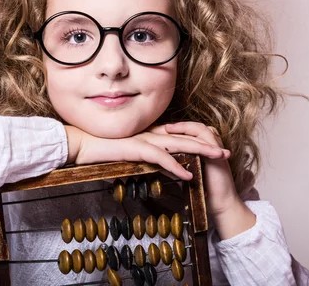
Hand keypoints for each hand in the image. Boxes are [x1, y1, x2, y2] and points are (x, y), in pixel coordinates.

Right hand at [64, 125, 230, 181]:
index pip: (178, 137)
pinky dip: (176, 166)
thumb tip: (154, 169)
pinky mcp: (136, 149)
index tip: (214, 150)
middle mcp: (150, 135)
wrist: (81, 144)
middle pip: (185, 138)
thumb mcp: (126, 156)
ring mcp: (144, 140)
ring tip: (219, 159)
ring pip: (179, 145)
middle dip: (207, 145)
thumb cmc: (100, 150)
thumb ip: (142, 160)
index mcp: (149, 136)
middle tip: (227, 153)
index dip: (197, 142)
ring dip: (200, 152)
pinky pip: (161, 158)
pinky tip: (189, 174)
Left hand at [153, 122, 255, 238]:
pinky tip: (178, 135)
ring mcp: (215, 150)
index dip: (176, 130)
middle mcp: (211, 147)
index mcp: (205, 151)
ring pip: (199, 129)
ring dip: (183, 126)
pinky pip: (205, 137)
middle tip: (161, 124)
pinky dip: (191, 133)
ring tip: (168, 128)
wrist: (221, 204)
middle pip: (194, 128)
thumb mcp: (187, 176)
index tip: (160, 130)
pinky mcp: (217, 155)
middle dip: (177, 125)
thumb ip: (176, 167)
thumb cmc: (204, 193)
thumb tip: (158, 163)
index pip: (190, 134)